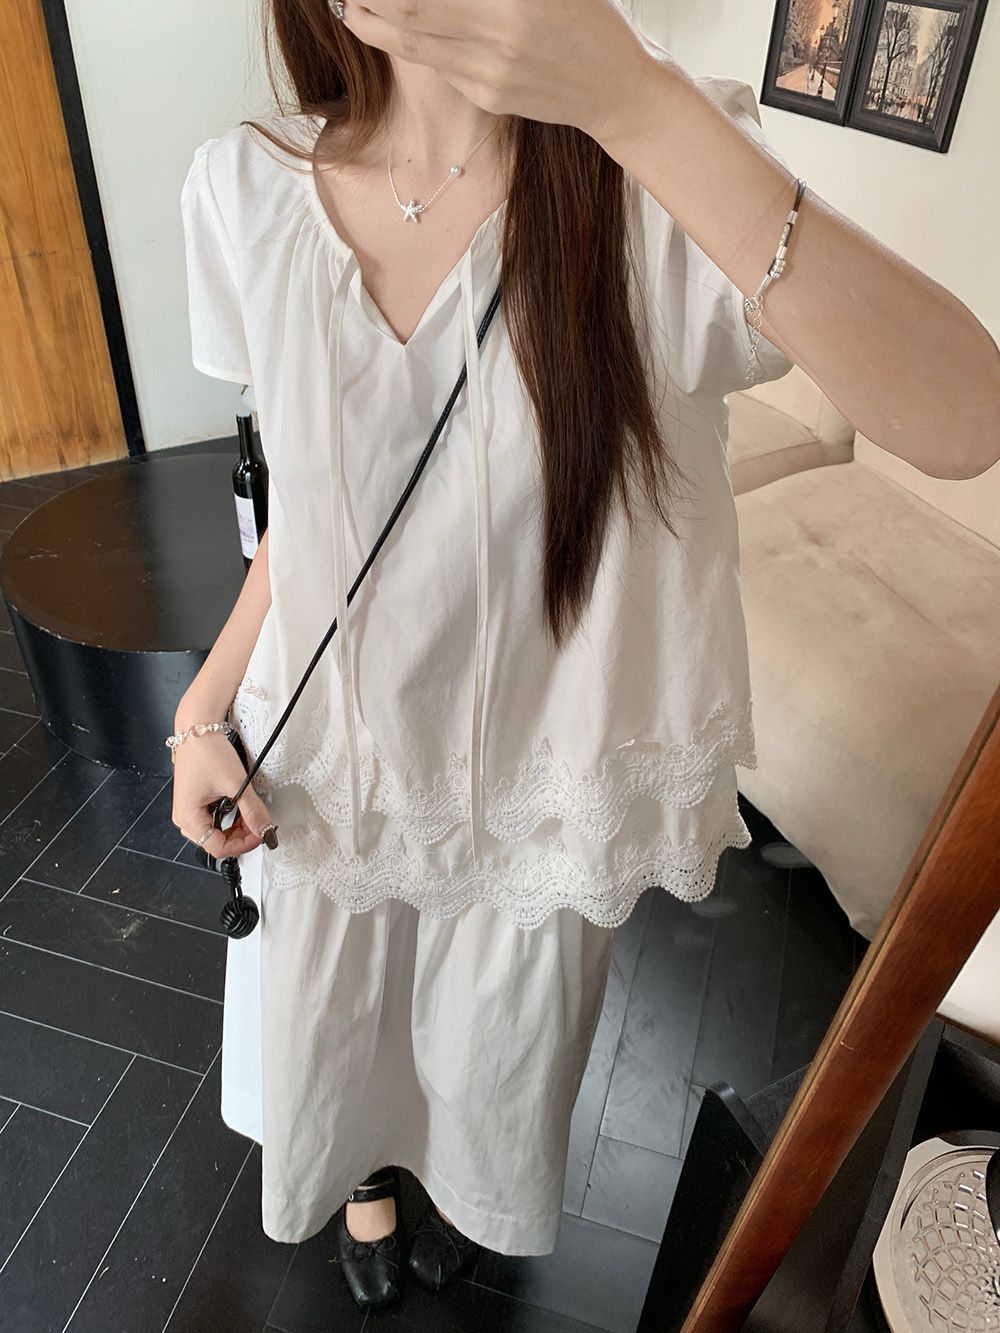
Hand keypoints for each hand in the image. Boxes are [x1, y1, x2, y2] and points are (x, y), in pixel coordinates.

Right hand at [170, 733, 273, 859]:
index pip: (217, 848)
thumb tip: (266, 830)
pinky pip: (214, 819)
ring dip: (237, 826)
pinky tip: (241, 805)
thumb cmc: (208, 751)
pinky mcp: (196, 802)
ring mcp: (189, 810)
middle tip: (259, 822)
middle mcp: (184, 818)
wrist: (198, 728)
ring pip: (217, 831)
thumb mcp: (236, 783)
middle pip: (216, 842)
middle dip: (241, 835)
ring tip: (251, 812)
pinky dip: (231, 816)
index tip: (261, 833)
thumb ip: (253, 810)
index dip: (243, 845)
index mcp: (188, 817)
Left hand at [340, 0, 654, 142]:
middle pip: (411, 14)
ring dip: (375, 25)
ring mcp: (490, 75)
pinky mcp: (489, 97)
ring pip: (416, 46)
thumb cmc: (590, 15)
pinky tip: (395, 29)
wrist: (616, 88)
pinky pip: (442, 65)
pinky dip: (411, 45)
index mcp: (515, 2)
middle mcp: (498, 39)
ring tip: (349, 7)